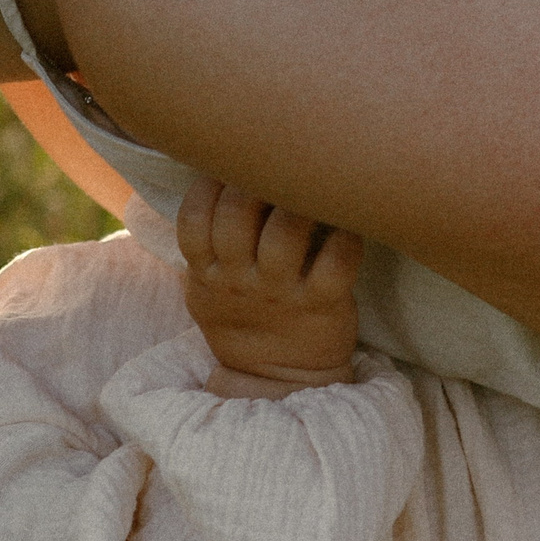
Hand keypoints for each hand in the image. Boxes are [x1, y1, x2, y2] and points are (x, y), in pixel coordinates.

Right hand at [177, 177, 362, 388]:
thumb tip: (214, 173)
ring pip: (285, 234)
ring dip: (297, 201)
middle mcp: (240, 281)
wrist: (276, 377)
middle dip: (252, 179)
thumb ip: (206, 241)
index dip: (209, 184)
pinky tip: (346, 220)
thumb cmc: (243, 314)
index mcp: (207, 272)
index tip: (228, 164)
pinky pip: (336, 263)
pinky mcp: (322, 304)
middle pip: (236, 217)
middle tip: (274, 163)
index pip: (194, 219)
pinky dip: (344, 237)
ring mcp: (281, 293)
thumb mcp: (206, 285)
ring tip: (308, 184)